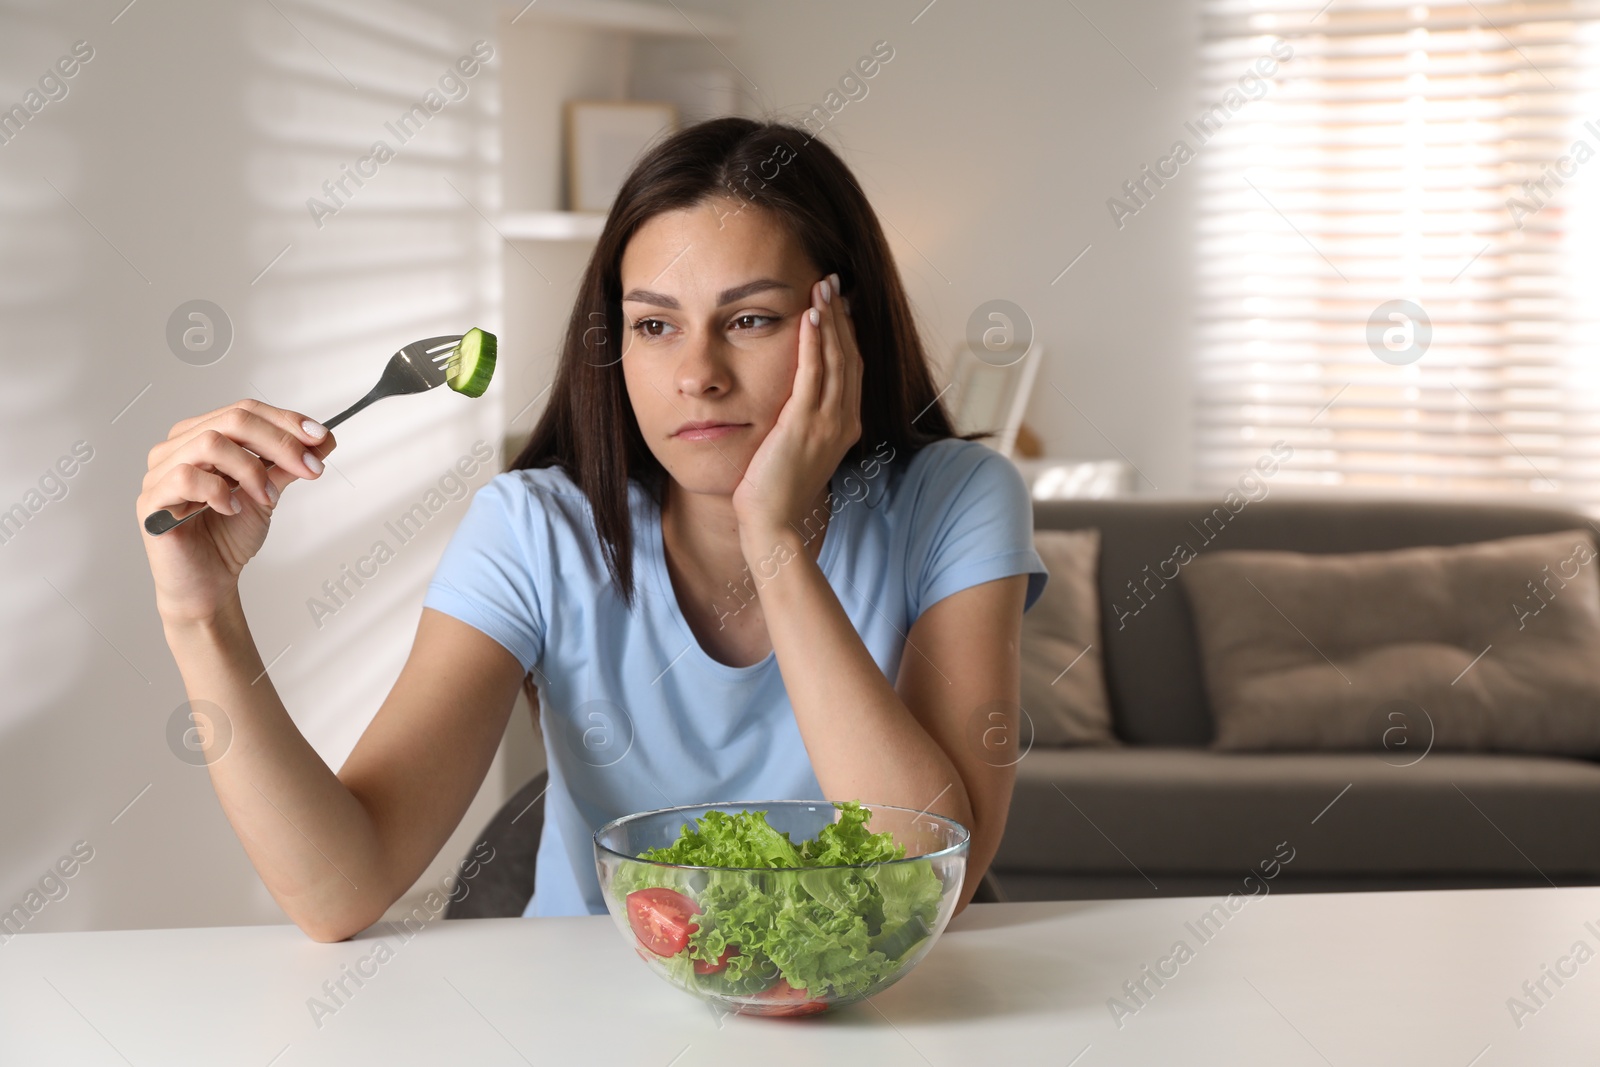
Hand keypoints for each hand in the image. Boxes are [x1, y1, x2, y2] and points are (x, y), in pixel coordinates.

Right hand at [138, 399, 335, 623]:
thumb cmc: (228, 535)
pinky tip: (232, 509)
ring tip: (267, 498)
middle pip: (232, 421)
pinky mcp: (152, 500)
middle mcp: (178, 448)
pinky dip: (219, 491)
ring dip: (251, 469)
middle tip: (308, 467)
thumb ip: (288, 464)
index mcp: (202, 437)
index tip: (320, 438)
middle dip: (279, 442)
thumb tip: (322, 438)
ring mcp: (160, 472)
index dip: (285, 421)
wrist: (209, 581)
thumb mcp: (268, 492)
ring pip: (210, 443)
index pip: (244, 411)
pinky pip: (186, 477)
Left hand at [732, 272, 861, 549]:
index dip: (847, 333)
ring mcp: (828, 424)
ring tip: (823, 288)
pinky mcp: (803, 425)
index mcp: (845, 426)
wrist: (772, 524)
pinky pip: (813, 375)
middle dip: (842, 317)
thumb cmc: (776, 491)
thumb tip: (791, 401)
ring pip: (837, 359)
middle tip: (832, 282)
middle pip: (850, 356)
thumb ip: (802, 422)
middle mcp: (844, 421)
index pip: (852, 369)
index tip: (838, 304)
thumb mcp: (797, 450)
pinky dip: (814, 343)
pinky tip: (809, 318)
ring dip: (830, 320)